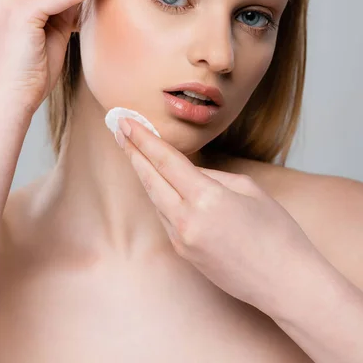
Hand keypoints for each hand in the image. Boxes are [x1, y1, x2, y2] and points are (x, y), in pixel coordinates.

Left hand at [116, 117, 319, 316]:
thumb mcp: (248, 189)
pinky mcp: (184, 254)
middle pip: (150, 179)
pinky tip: (156, 183)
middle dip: (133, 152)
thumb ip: (213, 177)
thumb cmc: (277, 232)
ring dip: (143, 173)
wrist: (286, 284)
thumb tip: (190, 173)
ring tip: (134, 152)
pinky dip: (158, 196)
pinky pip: (165, 218)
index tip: (127, 122)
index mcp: (206, 198)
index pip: (165, 161)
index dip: (143, 139)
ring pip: (155, 199)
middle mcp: (186, 220)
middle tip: (119, 130)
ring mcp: (182, 240)